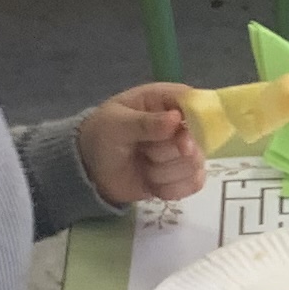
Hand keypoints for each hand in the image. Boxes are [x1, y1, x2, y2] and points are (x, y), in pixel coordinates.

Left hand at [80, 82, 206, 204]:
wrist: (92, 170)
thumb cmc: (102, 136)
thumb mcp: (115, 124)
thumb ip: (145, 122)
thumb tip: (176, 119)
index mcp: (165, 100)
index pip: (195, 103)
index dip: (192, 121)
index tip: (176, 136)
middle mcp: (181, 124)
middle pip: (196, 139)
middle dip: (166, 153)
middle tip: (144, 151)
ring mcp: (184, 151)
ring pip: (194, 165)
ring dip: (164, 173)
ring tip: (144, 168)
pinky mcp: (183, 174)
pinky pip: (194, 184)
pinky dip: (171, 189)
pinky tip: (153, 184)